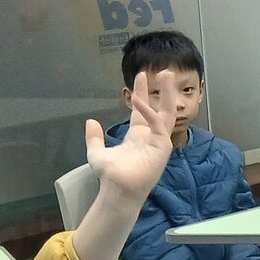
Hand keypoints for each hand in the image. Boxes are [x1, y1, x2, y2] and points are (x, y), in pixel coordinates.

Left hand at [89, 70, 174, 202]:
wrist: (117, 189)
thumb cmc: (110, 175)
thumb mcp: (97, 152)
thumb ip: (95, 137)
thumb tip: (91, 121)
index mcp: (138, 136)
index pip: (144, 110)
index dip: (143, 93)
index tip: (142, 77)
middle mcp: (151, 136)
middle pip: (161, 108)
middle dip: (164, 90)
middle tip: (164, 71)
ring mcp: (159, 141)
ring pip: (168, 112)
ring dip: (168, 94)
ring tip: (166, 75)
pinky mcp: (163, 147)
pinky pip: (159, 125)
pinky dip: (149, 113)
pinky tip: (139, 102)